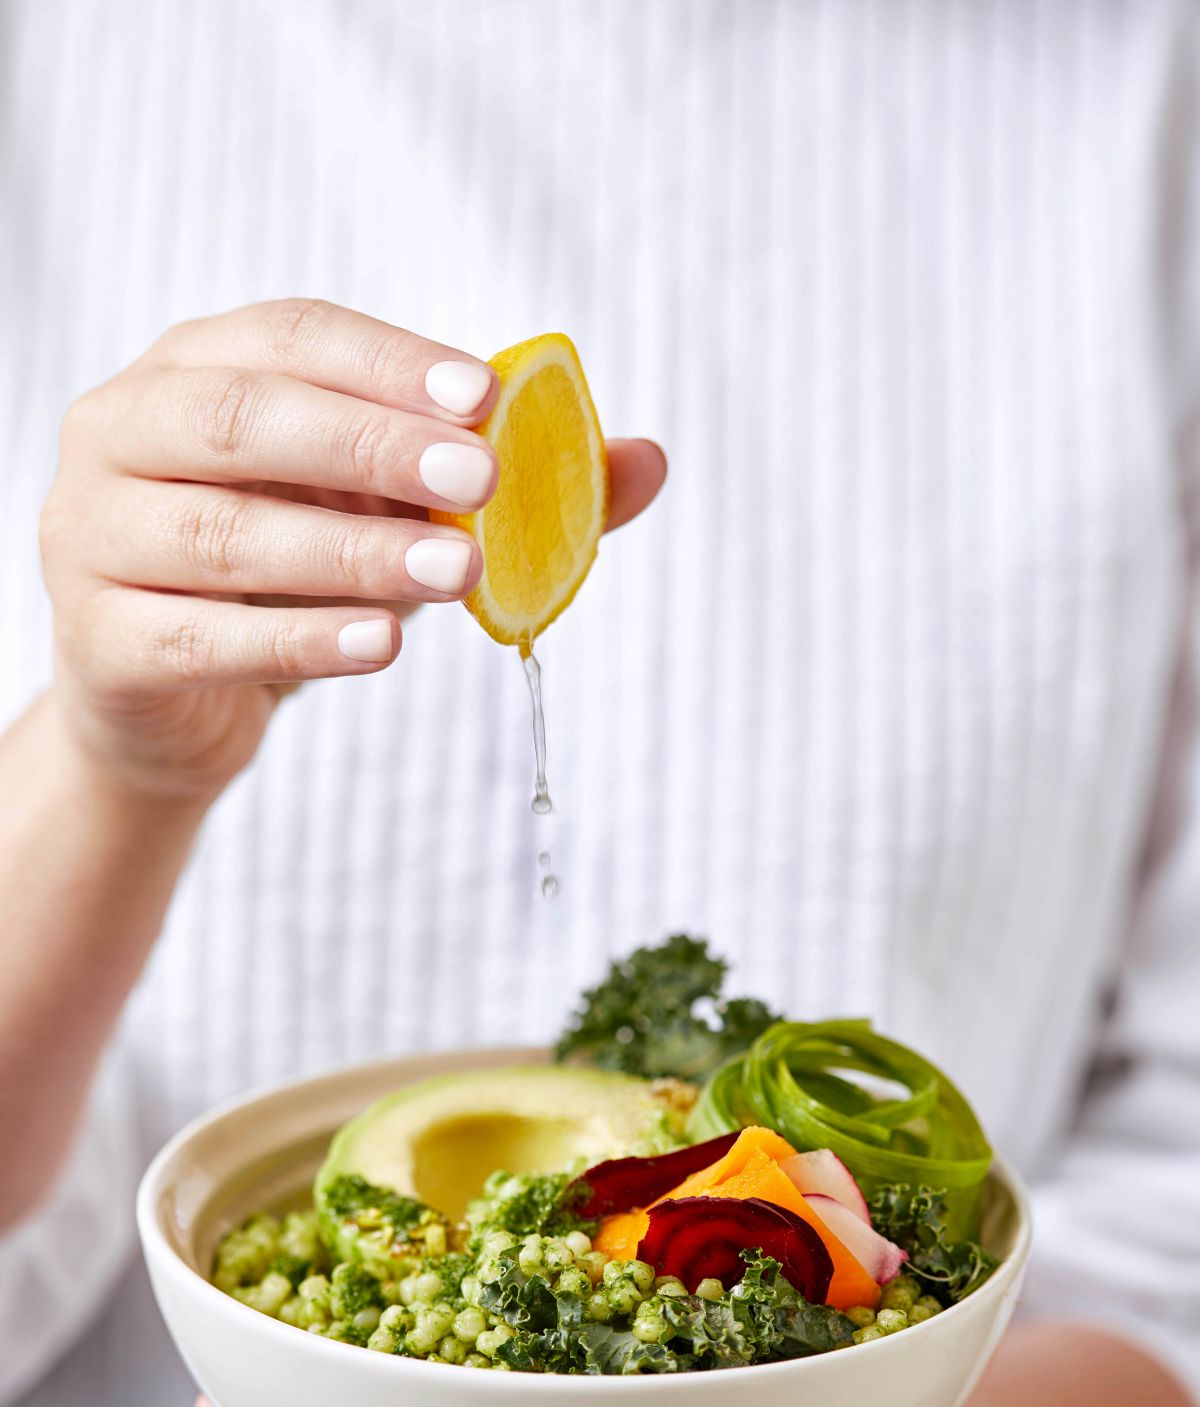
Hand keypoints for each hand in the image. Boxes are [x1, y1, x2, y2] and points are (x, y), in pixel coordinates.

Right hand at [41, 298, 665, 804]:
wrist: (166, 695)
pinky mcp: (99, 640)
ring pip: (226, 533)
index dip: (390, 364)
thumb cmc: (285, 575)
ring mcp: (93, 535)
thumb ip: (498, 484)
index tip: (488, 398)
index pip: (292, 337)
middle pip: (246, 418)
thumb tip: (645, 460)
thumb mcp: (384, 513)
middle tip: (480, 482)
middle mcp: (124, 431)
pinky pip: (204, 635)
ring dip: (352, 552)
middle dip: (371, 445)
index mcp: (194, 367)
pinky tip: (385, 646)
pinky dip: (301, 640)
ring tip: (454, 575)